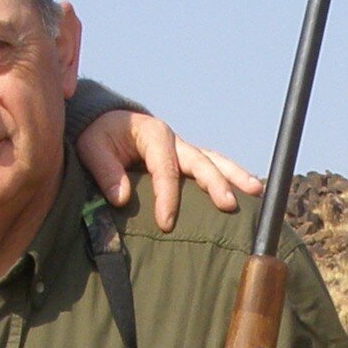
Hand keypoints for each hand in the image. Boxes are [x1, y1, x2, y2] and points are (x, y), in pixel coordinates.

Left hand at [74, 108, 260, 231]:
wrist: (104, 123)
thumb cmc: (97, 136)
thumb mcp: (91, 147)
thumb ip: (105, 170)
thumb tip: (122, 197)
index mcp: (153, 134)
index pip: (165, 168)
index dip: (167, 196)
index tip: (166, 223)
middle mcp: (174, 140)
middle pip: (201, 161)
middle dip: (215, 183)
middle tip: (227, 205)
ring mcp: (184, 149)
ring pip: (215, 161)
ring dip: (235, 176)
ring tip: (256, 192)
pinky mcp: (187, 160)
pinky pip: (213, 167)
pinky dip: (230, 178)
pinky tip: (250, 193)